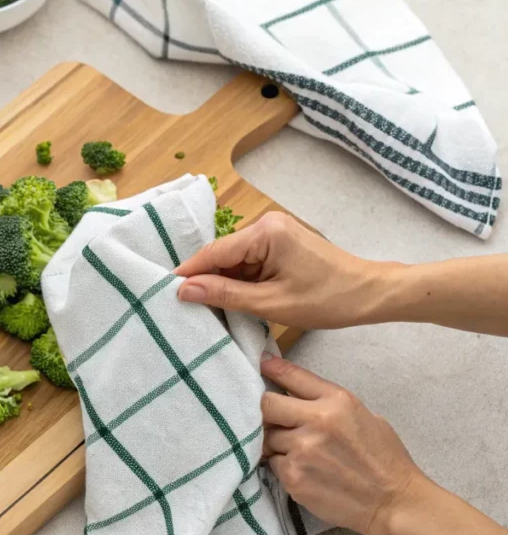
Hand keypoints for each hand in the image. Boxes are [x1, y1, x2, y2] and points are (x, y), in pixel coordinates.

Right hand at [175, 212, 395, 328]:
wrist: (371, 294)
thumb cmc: (329, 300)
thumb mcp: (272, 303)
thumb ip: (225, 295)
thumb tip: (185, 290)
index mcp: (265, 232)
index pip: (214, 252)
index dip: (189, 274)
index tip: (164, 293)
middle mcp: (266, 224)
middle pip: (222, 255)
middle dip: (207, 281)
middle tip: (185, 309)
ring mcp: (274, 232)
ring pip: (234, 261)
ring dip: (224, 284)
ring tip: (208, 311)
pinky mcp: (279, 244)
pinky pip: (249, 263)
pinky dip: (241, 283)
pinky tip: (233, 302)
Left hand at [260, 354, 422, 534]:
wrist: (394, 503)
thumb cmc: (384, 459)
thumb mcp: (364, 416)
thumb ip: (328, 403)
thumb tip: (294, 393)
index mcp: (337, 402)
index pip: (293, 376)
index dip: (272, 369)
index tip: (262, 365)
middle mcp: (317, 422)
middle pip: (266, 405)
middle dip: (267, 412)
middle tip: (276, 421)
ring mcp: (302, 450)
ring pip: (267, 438)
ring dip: (276, 443)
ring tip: (300, 453)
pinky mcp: (293, 477)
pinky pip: (273, 464)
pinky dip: (283, 466)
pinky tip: (304, 472)